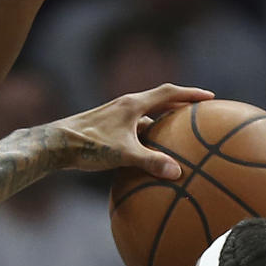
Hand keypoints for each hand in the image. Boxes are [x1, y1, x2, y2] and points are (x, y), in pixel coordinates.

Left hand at [55, 82, 213, 177]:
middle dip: (180, 106)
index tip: (209, 97)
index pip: (168, 93)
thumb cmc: (88, 145)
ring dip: (162, 123)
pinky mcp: (107, 129)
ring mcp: (116, 117)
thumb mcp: (123, 154)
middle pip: (159, 101)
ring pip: (146, 117)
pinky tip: (150, 154)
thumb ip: (151, 162)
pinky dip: (147, 138)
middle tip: (199, 113)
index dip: (190, 94)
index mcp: (133, 104)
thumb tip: (178, 172)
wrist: (55, 144)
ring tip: (179, 135)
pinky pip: (135, 130)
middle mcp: (125, 106)